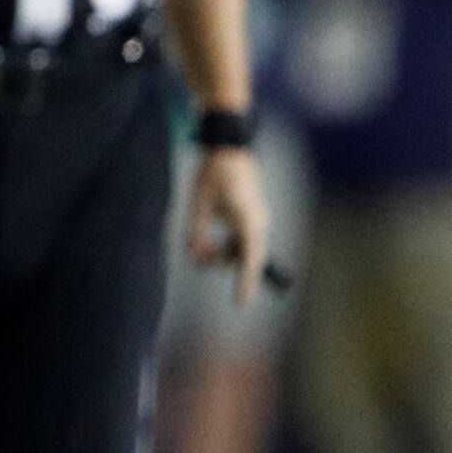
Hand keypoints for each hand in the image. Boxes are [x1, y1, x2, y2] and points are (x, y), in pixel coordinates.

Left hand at [186, 143, 271, 303]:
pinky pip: (242, 241)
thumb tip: (193, 254)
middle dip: (221, 262)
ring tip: (198, 246)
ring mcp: (258, 220)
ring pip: (243, 250)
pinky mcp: (253, 218)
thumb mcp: (197, 203)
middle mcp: (258, 223)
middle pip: (244, 258)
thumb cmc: (212, 174)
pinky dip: (227, 246)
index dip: (245, 283)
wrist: (229, 150)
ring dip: (223, 254)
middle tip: (196, 256)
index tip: (240, 303)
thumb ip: (196, 230)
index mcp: (247, 220)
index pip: (249, 259)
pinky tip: (209, 241)